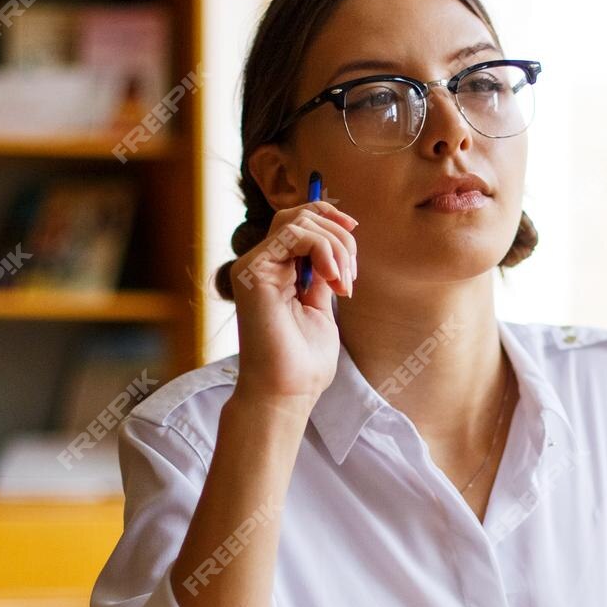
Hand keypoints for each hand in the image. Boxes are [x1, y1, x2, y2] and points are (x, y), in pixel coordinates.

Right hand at [230, 200, 358, 407]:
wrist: (287, 391)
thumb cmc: (303, 361)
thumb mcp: (321, 307)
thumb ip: (322, 275)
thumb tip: (336, 247)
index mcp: (276, 271)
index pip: (299, 222)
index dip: (329, 218)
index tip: (355, 229)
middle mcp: (261, 265)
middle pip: (298, 215)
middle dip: (338, 234)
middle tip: (350, 273)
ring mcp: (253, 267)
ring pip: (297, 222)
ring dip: (335, 247)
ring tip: (343, 285)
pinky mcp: (252, 272)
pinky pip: (292, 235)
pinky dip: (323, 250)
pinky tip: (333, 281)